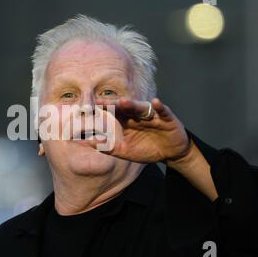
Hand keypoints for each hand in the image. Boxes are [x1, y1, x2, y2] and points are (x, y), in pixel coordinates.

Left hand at [97, 97, 217, 200]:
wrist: (170, 154)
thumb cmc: (146, 149)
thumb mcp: (125, 151)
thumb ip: (108, 147)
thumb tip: (87, 143)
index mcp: (127, 121)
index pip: (114, 112)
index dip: (104, 109)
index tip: (92, 107)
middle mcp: (138, 115)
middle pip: (126, 108)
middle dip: (115, 104)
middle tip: (103, 102)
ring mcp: (152, 115)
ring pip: (142, 108)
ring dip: (134, 105)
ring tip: (124, 102)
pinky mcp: (167, 118)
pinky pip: (163, 111)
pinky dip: (159, 107)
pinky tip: (155, 102)